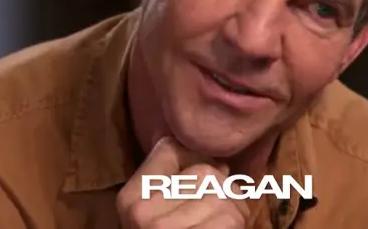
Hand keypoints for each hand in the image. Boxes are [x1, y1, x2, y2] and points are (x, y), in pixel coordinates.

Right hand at [117, 136, 250, 227]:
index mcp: (129, 199)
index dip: (197, 158)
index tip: (206, 179)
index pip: (169, 147)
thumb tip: (211, 153)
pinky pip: (231, 216)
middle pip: (204, 170)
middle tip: (219, 210)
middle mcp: (141, 212)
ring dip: (234, 209)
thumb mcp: (158, 210)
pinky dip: (238, 224)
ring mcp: (165, 228)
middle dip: (222, 188)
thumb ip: (171, 180)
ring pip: (223, 192)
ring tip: (222, 224)